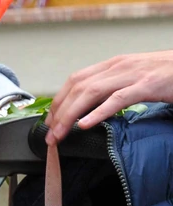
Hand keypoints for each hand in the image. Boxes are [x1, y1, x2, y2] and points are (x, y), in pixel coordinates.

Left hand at [46, 51, 172, 143]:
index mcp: (114, 65)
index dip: (58, 101)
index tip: (49, 121)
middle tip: (50, 134)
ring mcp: (133, 74)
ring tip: (60, 134)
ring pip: (91, 93)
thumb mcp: (133, 78)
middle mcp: (119, 66)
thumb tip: (89, 110)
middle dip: (59, 112)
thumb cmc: (166, 75)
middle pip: (78, 88)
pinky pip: (118, 99)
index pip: (76, 80)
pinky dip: (98, 112)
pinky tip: (84, 125)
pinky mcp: (148, 85)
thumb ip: (112, 89)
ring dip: (70, 116)